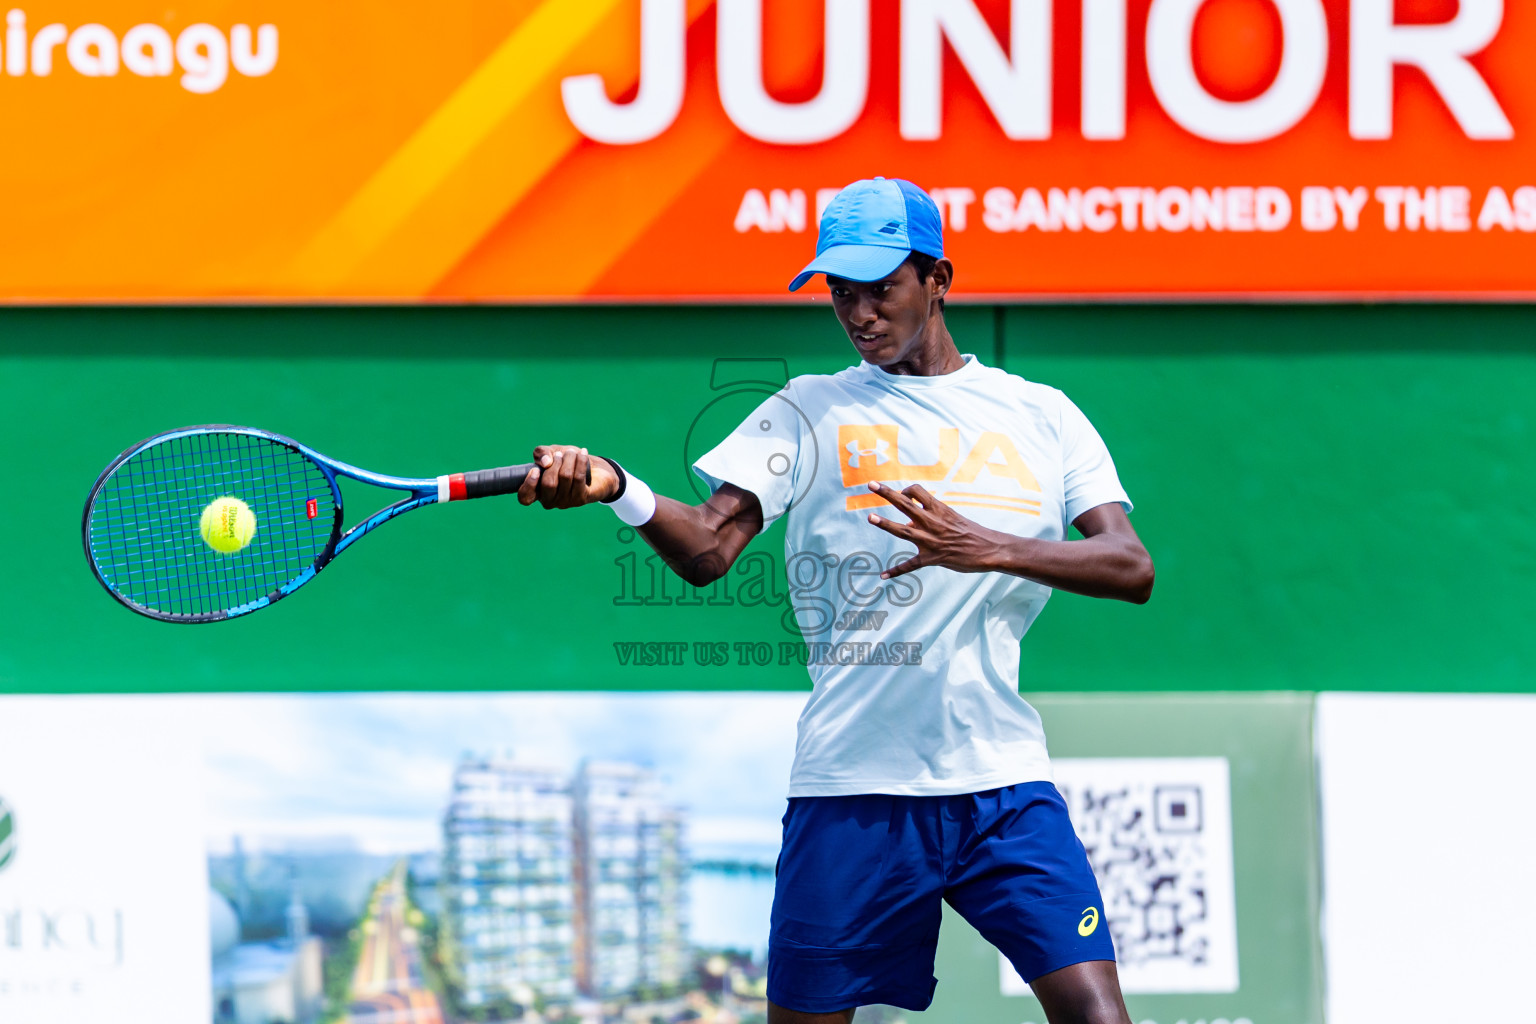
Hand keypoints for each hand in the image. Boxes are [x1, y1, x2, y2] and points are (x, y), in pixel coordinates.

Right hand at [518, 445, 620, 508]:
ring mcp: (565, 502)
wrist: (594, 469)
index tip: (536, 470)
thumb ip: (541, 453)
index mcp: (538, 492)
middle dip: (556, 463)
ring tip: (572, 453)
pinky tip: (583, 453)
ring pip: (565, 477)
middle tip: (561, 454)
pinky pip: (579, 477)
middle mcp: (550, 501)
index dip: (528, 484)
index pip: (525, 497)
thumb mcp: (551, 453)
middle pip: (548, 483)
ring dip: (569, 459)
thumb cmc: (568, 462)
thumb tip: (545, 463)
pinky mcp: (581, 499)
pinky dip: (580, 461)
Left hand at [864, 481, 1002, 578]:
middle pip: (905, 504)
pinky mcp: (933, 558)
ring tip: (870, 517)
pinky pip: (911, 565)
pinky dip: (896, 570)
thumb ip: (929, 520)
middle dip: (887, 494)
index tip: (901, 494)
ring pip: (903, 531)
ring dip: (885, 524)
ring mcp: (931, 540)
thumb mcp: (951, 519)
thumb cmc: (971, 532)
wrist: (990, 548)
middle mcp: (932, 522)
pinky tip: (883, 575)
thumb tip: (907, 524)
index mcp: (939, 510)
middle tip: (870, 484)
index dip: (905, 490)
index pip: (917, 491)